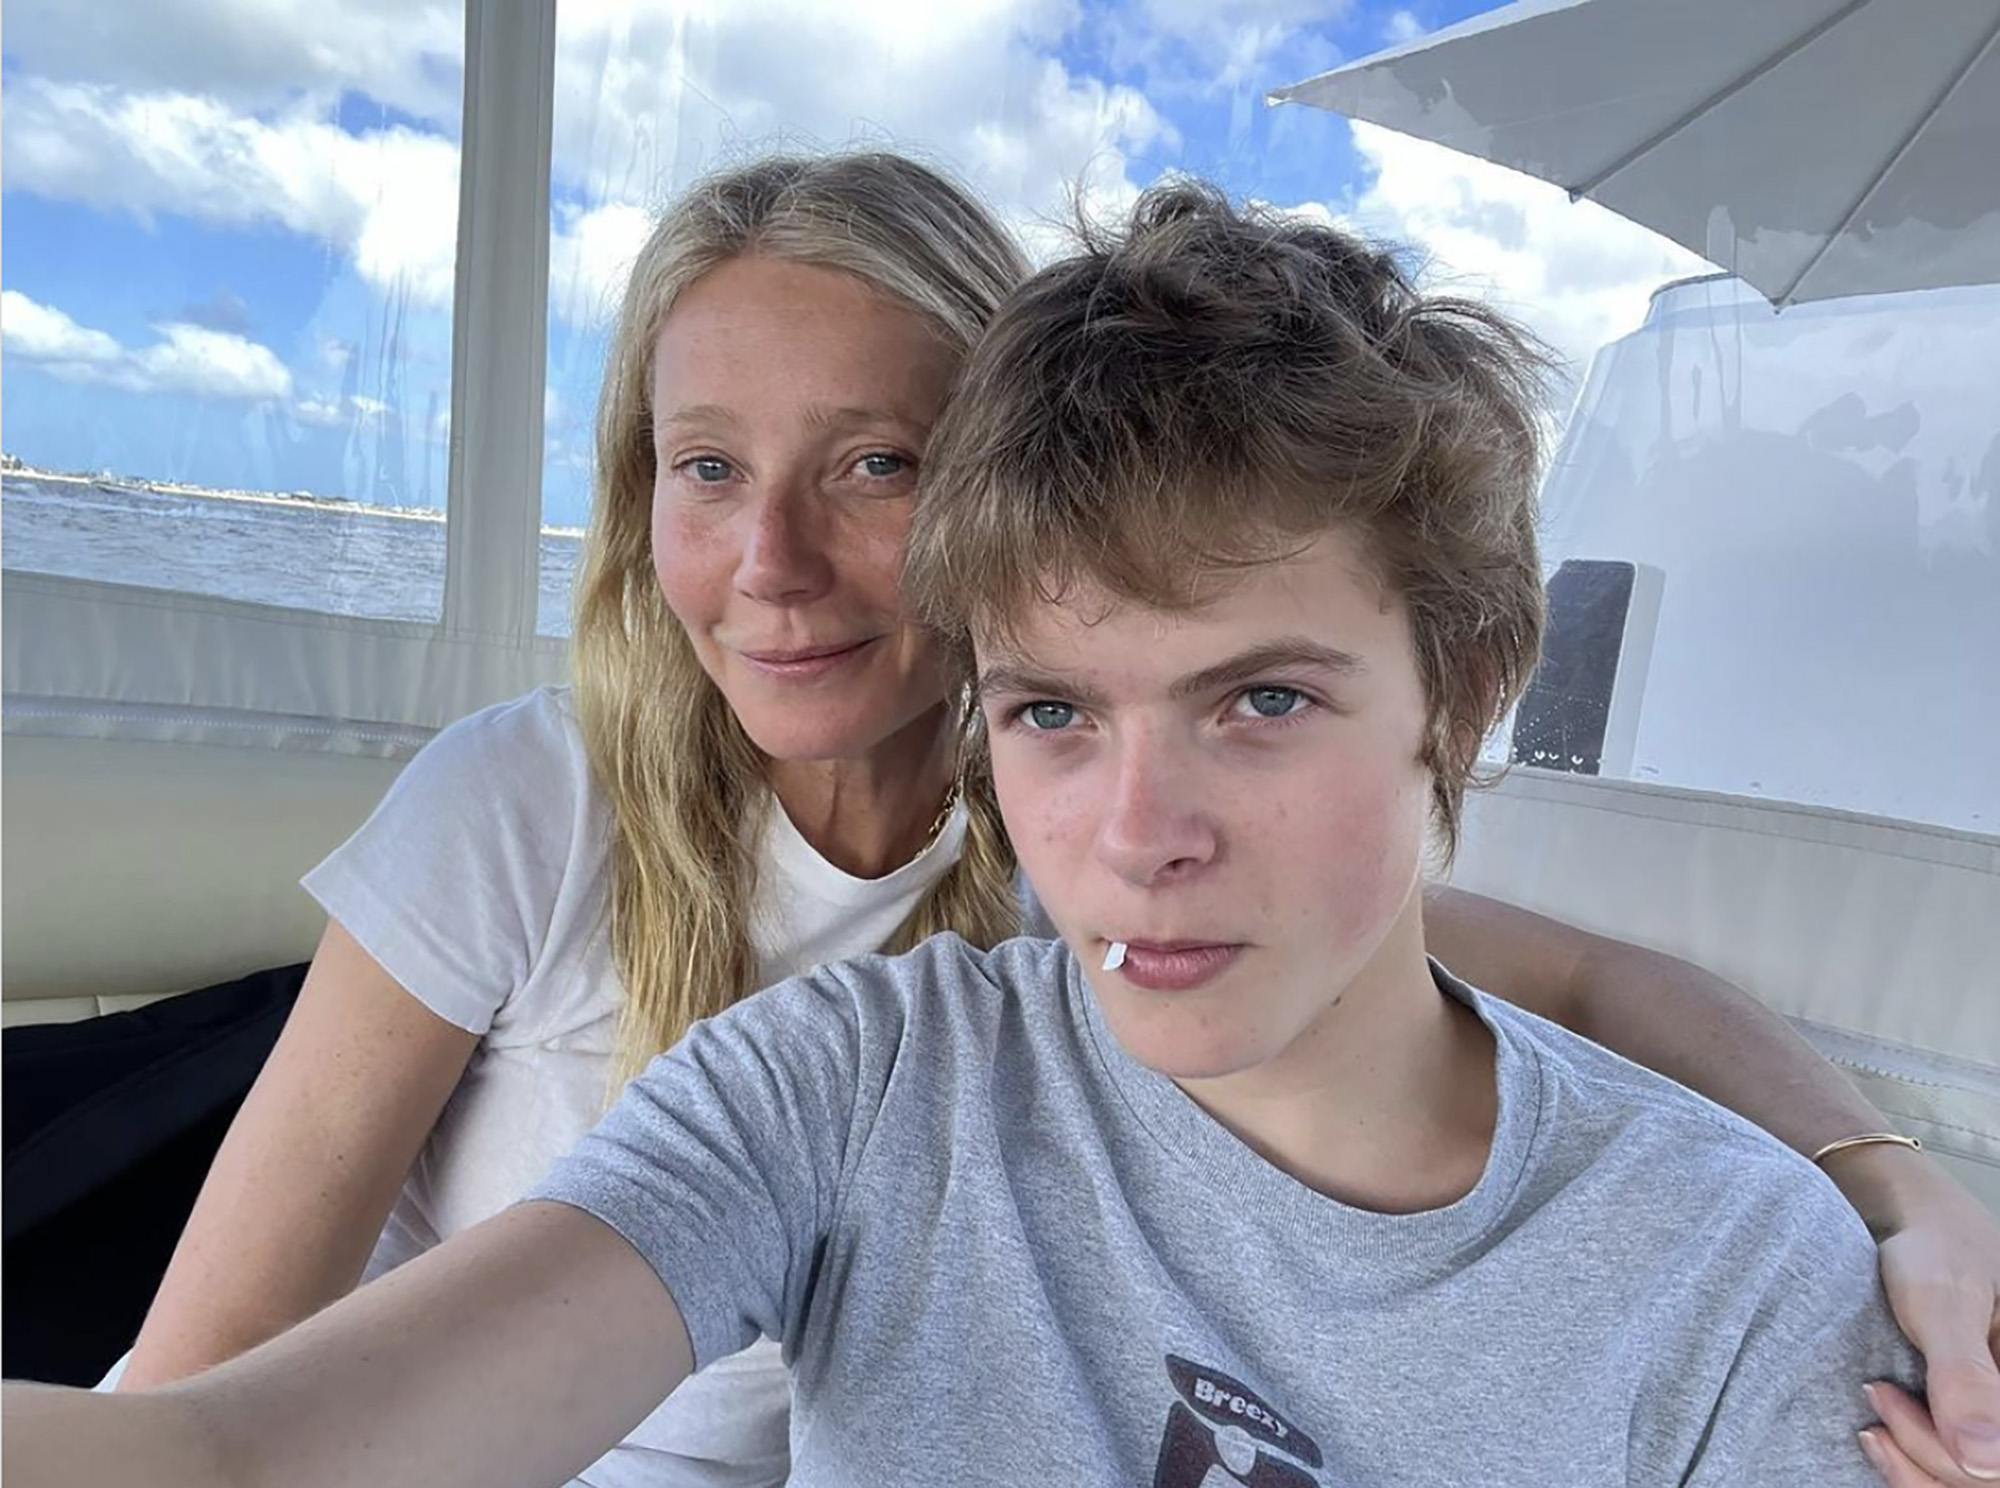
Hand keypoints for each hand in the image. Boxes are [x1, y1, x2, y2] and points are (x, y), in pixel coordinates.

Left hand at [1850, 1152, 1999, 1483]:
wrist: (1912, 1222)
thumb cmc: (1936, 1248)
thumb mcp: (1944, 1301)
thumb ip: (1964, 1374)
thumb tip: (1983, 1460)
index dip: (1943, 1451)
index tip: (1883, 1395)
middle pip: (1982, 1478)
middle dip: (1920, 1450)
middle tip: (1874, 1391)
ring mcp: (1996, 1418)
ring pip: (1964, 1480)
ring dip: (1911, 1461)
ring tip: (1872, 1417)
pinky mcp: (1972, 1419)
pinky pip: (1949, 1471)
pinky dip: (1910, 1464)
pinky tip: (1878, 1437)